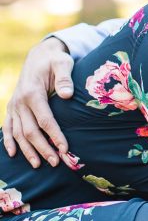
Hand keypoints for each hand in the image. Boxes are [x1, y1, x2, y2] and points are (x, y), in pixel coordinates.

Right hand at [2, 38, 73, 167]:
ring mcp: (14, 105)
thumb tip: (66, 94)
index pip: (45, 120)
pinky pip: (8, 127)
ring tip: (38, 165)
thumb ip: (65, 78)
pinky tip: (12, 154)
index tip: (65, 149)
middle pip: (30, 131)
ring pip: (18, 133)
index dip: (54, 136)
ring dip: (27, 150)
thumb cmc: (54, 61)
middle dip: (43, 148)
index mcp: (33, 92)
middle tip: (56, 162)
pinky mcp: (12, 107)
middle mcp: (20, 101)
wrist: (39, 55)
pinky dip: (9, 141)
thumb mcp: (62, 63)